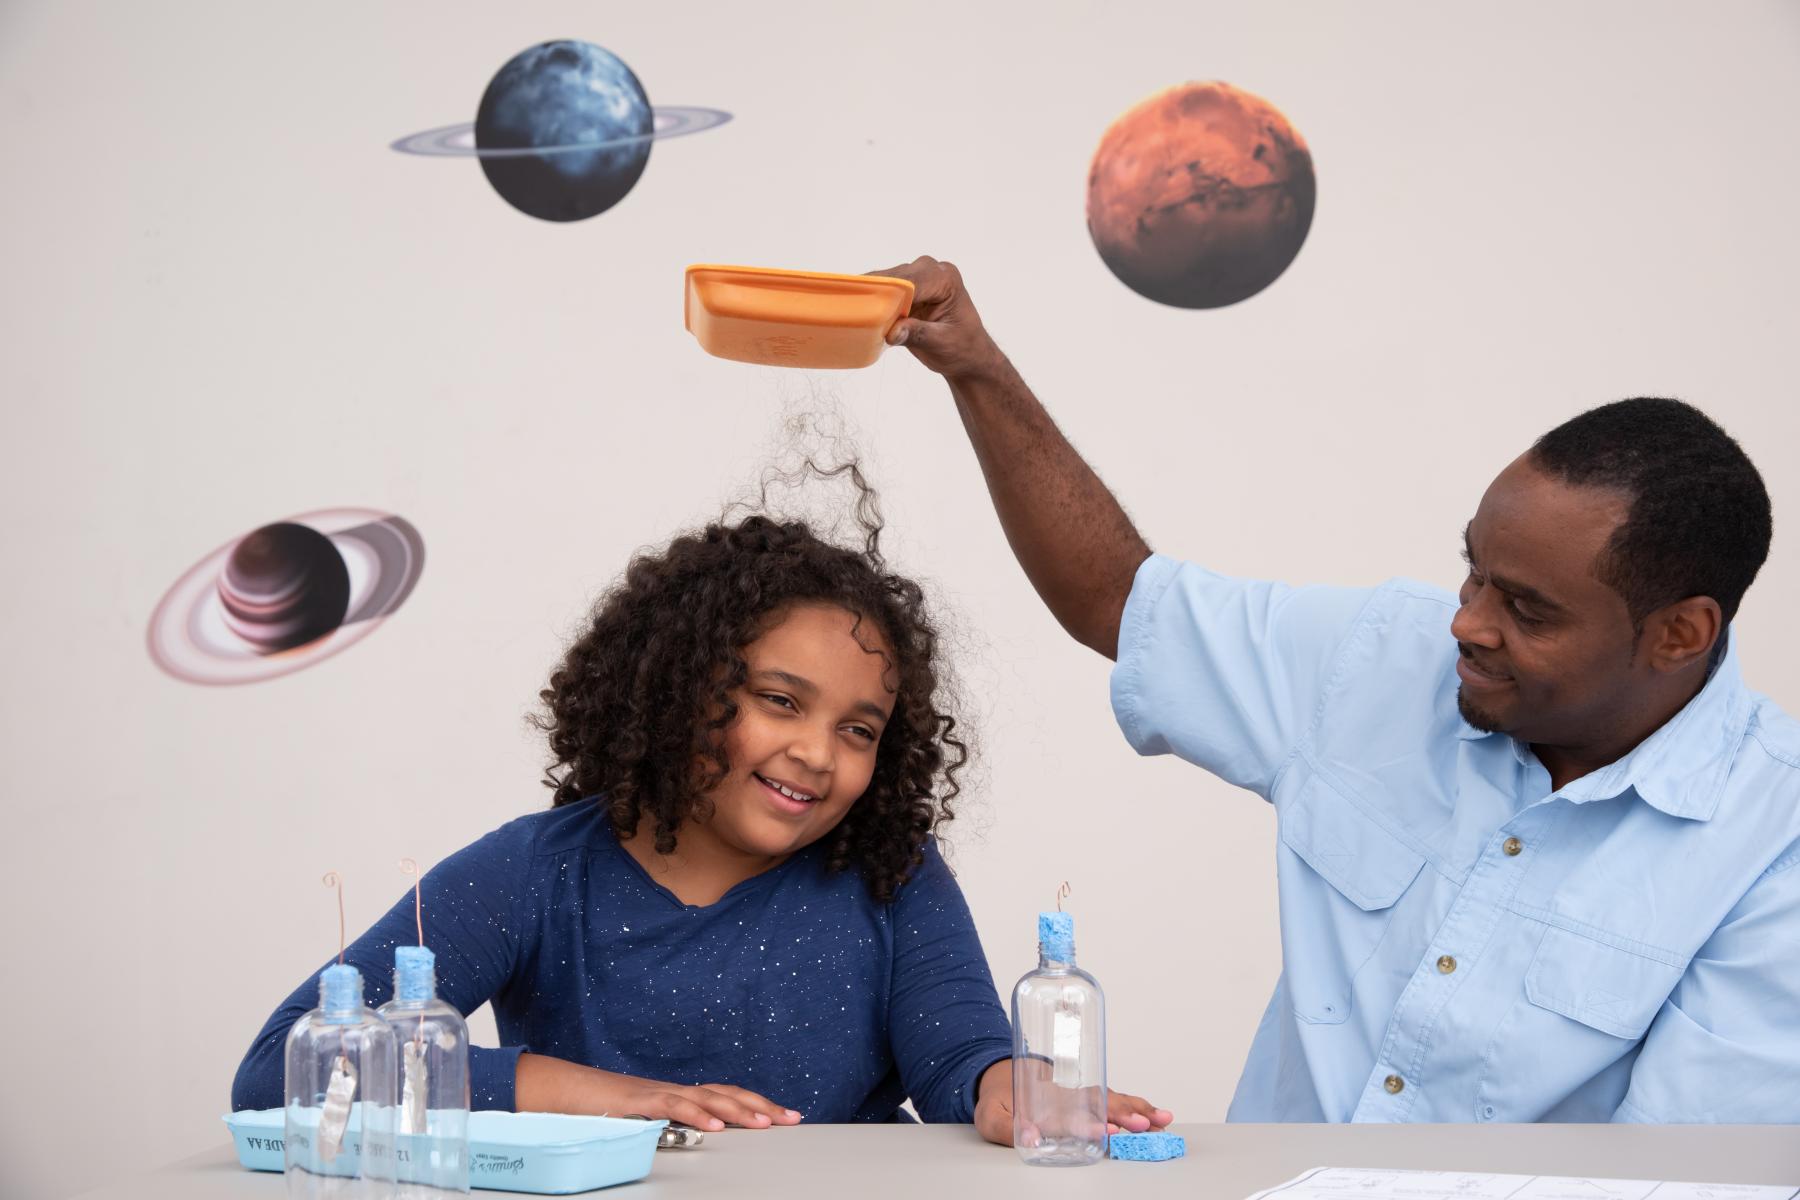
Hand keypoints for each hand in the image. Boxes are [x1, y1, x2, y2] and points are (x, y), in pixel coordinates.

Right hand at [611, 1077, 803, 1131]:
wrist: (562, 1090)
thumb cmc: (599, 1110)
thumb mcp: (643, 1125)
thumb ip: (669, 1130)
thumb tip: (695, 1143)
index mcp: (678, 1096)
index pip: (726, 1095)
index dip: (756, 1104)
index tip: (786, 1116)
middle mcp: (674, 1090)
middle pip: (726, 1093)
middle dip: (762, 1106)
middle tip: (791, 1118)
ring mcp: (657, 1093)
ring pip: (706, 1096)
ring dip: (738, 1110)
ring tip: (763, 1123)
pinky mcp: (639, 1102)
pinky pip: (673, 1106)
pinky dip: (696, 1115)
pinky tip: (716, 1127)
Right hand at [865, 256, 1007, 381]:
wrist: (969, 355)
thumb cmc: (963, 348)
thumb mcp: (942, 343)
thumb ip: (918, 334)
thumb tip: (893, 331)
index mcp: (945, 280)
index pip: (912, 281)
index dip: (888, 291)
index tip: (866, 303)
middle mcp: (932, 272)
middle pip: (895, 277)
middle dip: (876, 293)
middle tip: (854, 310)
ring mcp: (919, 279)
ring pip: (886, 281)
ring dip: (872, 296)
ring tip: (855, 312)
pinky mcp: (907, 289)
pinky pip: (885, 290)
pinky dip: (874, 300)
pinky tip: (862, 311)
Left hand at [972, 1059, 1173, 1146]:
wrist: (1004, 1072)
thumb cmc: (999, 1097)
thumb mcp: (989, 1115)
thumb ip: (1005, 1127)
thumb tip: (1031, 1136)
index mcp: (1043, 1102)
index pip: (1070, 1114)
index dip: (1088, 1123)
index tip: (1107, 1131)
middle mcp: (1067, 1097)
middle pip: (1099, 1103)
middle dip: (1123, 1114)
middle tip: (1145, 1125)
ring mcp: (1080, 1096)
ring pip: (1112, 1100)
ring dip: (1138, 1109)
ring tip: (1164, 1120)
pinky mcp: (1088, 1098)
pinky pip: (1114, 1101)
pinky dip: (1136, 1108)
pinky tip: (1156, 1117)